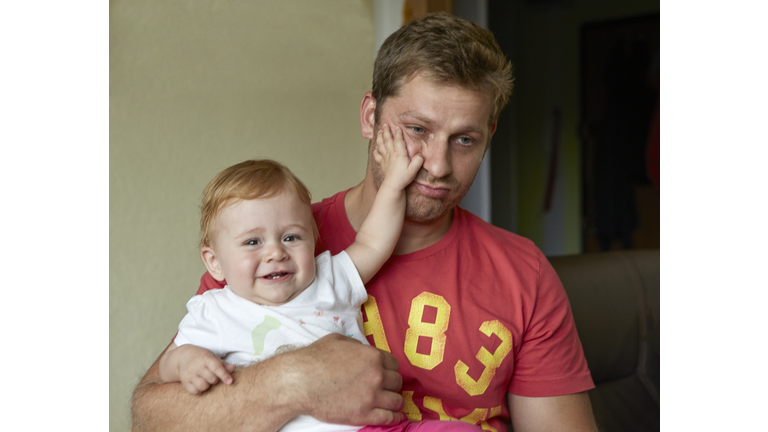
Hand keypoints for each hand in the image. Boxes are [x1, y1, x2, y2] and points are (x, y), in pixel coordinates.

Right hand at [167, 344, 236, 394]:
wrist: (182, 356)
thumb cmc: (201, 357)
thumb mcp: (212, 356)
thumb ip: (223, 364)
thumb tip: (233, 368)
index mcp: (206, 358)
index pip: (216, 367)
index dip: (224, 375)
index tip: (230, 382)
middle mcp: (197, 366)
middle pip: (212, 379)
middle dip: (215, 379)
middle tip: (211, 375)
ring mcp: (189, 374)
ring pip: (203, 386)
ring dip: (207, 385)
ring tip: (205, 379)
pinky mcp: (184, 381)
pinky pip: (195, 391)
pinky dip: (199, 390)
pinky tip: (198, 383)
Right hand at [288, 333, 404, 425]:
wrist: (300, 381)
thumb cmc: (315, 359)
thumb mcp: (338, 340)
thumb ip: (356, 345)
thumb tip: (362, 349)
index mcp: (372, 356)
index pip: (393, 364)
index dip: (389, 369)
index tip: (385, 373)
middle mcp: (377, 375)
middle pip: (397, 381)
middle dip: (391, 384)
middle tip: (385, 387)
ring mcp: (371, 396)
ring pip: (396, 400)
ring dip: (394, 401)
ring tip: (390, 402)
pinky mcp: (364, 414)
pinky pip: (389, 417)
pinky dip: (396, 417)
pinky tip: (397, 417)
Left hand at [373, 124, 422, 191]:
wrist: (393, 186)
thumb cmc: (404, 178)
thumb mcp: (414, 169)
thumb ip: (418, 160)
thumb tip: (420, 154)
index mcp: (399, 154)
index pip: (398, 140)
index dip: (398, 133)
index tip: (397, 127)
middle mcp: (391, 154)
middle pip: (387, 140)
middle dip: (386, 131)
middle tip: (385, 124)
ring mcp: (385, 158)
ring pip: (381, 145)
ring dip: (380, 137)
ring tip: (379, 131)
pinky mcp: (382, 163)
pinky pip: (377, 155)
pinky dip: (376, 150)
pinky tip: (376, 147)